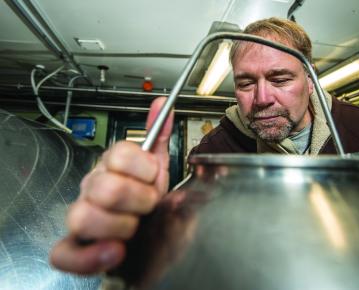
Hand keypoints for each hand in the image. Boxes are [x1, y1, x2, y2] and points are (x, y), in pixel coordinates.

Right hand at [50, 97, 173, 273]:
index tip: (155, 179)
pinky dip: (91, 255)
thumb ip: (158, 136)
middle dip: (139, 200)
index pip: (120, 154)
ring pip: (82, 217)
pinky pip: (64, 252)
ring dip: (120, 226)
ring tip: (134, 228)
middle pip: (105, 187)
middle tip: (148, 206)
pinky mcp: (76, 247)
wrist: (151, 237)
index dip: (145, 169)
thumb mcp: (158, 169)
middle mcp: (92, 189)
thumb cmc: (149, 203)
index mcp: (111, 167)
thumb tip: (160, 104)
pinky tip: (115, 250)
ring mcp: (81, 217)